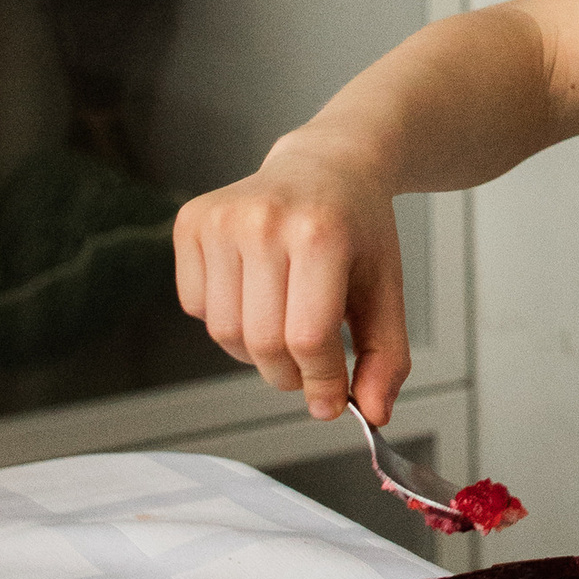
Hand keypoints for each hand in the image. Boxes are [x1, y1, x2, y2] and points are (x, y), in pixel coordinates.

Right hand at [171, 141, 408, 423]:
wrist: (326, 165)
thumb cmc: (357, 229)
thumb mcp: (387, 289)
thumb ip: (387, 356)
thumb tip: (373, 414)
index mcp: (320, 233)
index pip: (308, 338)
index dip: (321, 382)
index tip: (333, 400)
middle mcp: (263, 221)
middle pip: (262, 343)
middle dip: (289, 374)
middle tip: (310, 366)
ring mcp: (221, 219)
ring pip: (224, 333)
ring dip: (256, 352)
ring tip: (286, 322)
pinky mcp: (190, 222)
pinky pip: (197, 307)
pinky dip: (227, 320)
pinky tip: (257, 293)